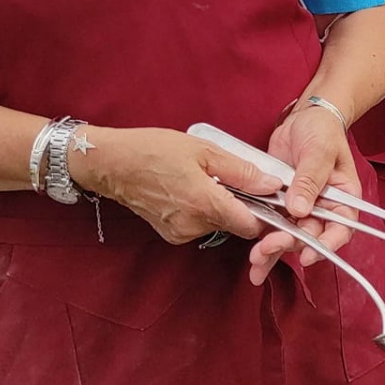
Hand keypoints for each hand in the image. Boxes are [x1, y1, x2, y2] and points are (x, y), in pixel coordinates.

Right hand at [71, 127, 283, 245]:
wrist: (111, 164)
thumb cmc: (154, 150)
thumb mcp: (204, 151)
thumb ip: (242, 172)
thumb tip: (273, 185)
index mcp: (206, 205)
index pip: (251, 226)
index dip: (266, 215)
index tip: (271, 200)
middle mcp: (194, 226)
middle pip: (235, 224)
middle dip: (242, 205)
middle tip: (237, 178)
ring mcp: (180, 232)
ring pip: (217, 224)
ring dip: (221, 206)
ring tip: (209, 179)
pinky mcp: (170, 233)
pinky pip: (199, 225)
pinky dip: (203, 210)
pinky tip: (192, 188)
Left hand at [249, 105, 360, 283]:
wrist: (304, 118)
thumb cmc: (322, 131)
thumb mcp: (319, 151)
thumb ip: (309, 180)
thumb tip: (299, 208)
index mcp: (342, 198)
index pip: (340, 228)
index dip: (326, 245)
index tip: (308, 253)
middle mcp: (322, 208)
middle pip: (309, 236)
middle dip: (289, 245)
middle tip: (268, 247)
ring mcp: (300, 208)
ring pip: (289, 237)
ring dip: (273, 251)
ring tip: (256, 261)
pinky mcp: (279, 204)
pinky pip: (272, 226)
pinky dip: (262, 242)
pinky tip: (254, 262)